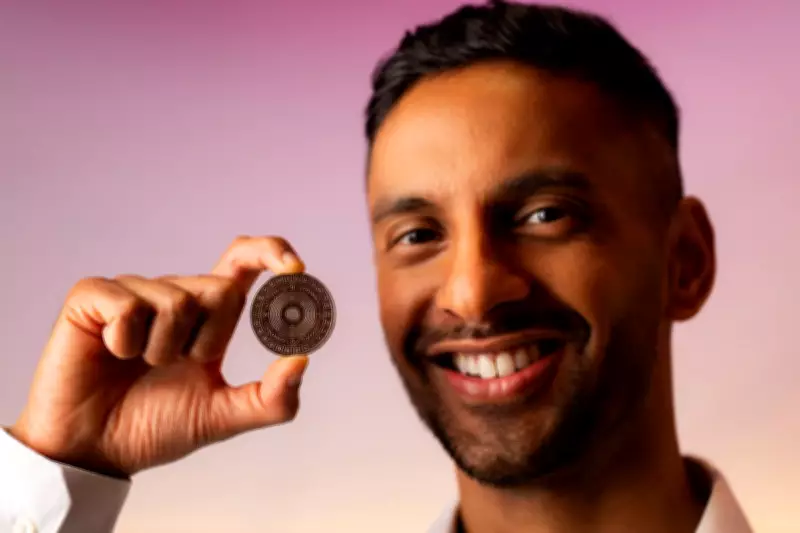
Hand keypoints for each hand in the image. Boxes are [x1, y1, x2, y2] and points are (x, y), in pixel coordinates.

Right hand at [11, 236, 308, 477]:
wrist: (94, 450)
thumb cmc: (154, 428)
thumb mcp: (222, 416)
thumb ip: (270, 398)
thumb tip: (303, 360)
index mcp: (208, 315)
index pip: (244, 262)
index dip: (271, 252)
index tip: (296, 269)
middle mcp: (175, 295)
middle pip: (221, 289)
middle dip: (208, 340)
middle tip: (177, 367)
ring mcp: (133, 292)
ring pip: (177, 302)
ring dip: (163, 349)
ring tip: (139, 366)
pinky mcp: (93, 297)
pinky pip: (129, 305)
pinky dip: (125, 342)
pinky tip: (112, 354)